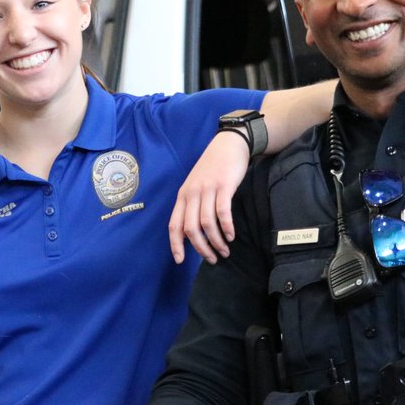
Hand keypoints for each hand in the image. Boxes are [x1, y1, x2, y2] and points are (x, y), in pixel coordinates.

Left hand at [169, 130, 249, 263]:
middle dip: (201, 248)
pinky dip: (226, 227)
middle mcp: (192, 193)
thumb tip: (190, 232)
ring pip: (207, 223)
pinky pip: (222, 212)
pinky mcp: (223, 186)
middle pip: (190, 228)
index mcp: (183, 195)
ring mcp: (207, 189)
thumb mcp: (196, 185)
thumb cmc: (213, 168)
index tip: (179, 260)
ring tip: (224, 251)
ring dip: (216, 241)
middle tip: (212, 259)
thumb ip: (192, 205)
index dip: (175, 244)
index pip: (174, 225)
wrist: (228, 144)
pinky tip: (231, 235)